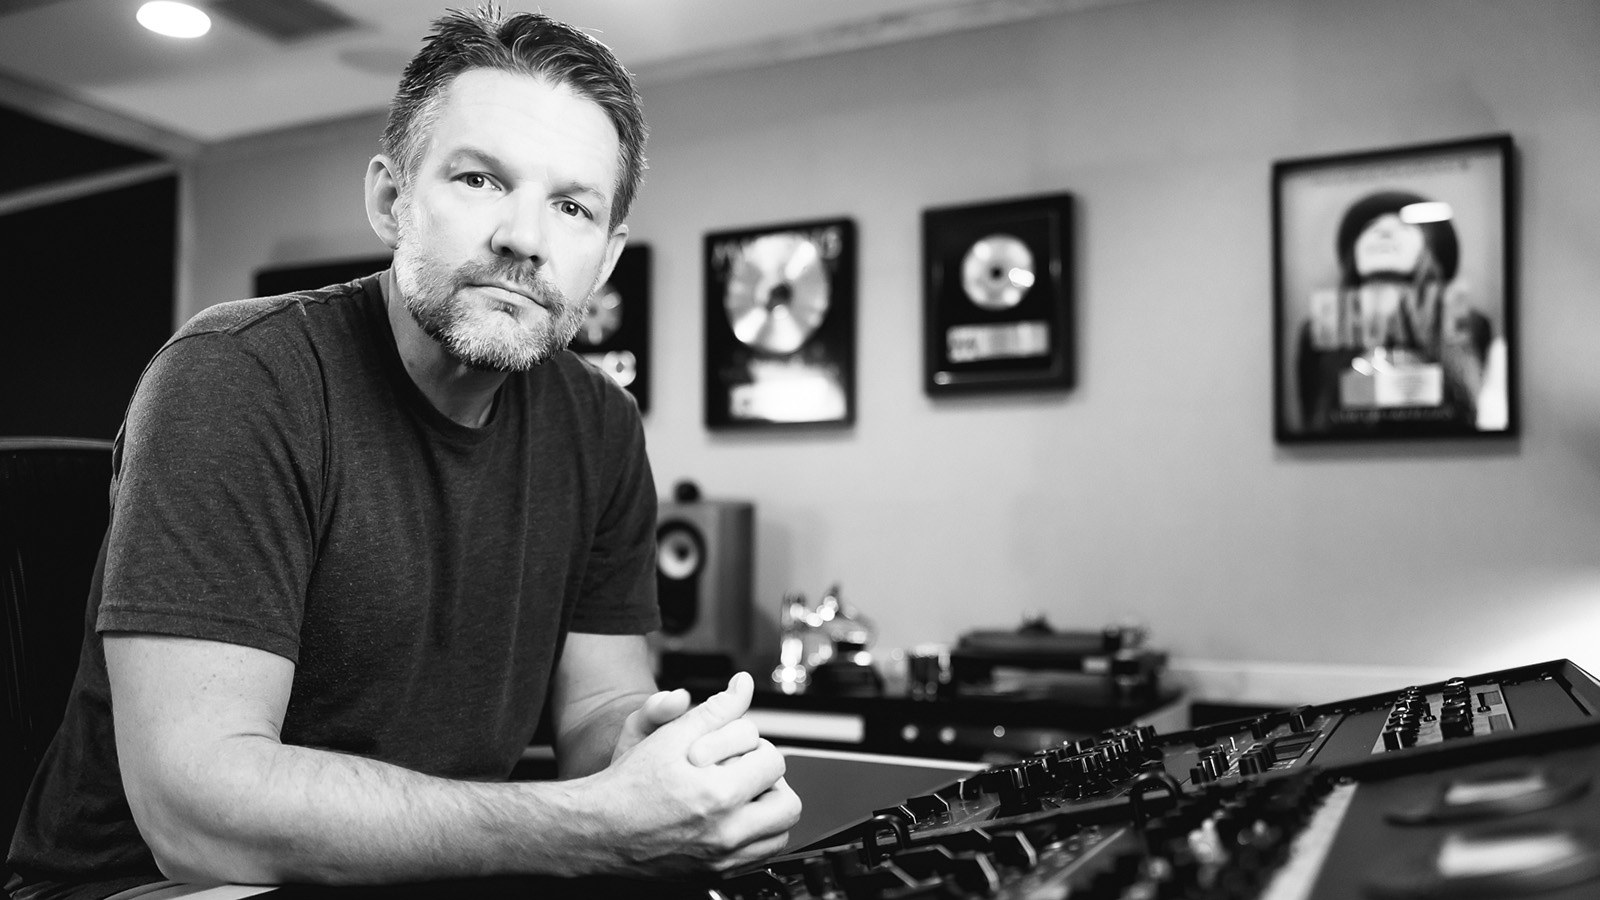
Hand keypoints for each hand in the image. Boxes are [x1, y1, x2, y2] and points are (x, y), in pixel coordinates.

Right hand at [584, 672, 801, 875]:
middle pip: (787, 802)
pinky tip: (733, 818)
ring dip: (768, 810)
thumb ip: (715, 710)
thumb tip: (743, 687)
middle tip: (746, 772)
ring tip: (741, 794)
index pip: (773, 761)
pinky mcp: (716, 873)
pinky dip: (756, 836)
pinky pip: (760, 856)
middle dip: (770, 782)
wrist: (598, 830)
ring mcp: (722, 857)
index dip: (755, 747)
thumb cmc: (628, 784)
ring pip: (779, 833)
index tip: (735, 749)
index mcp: (718, 794)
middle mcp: (725, 832)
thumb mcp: (670, 735)